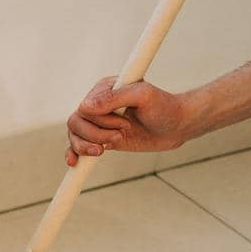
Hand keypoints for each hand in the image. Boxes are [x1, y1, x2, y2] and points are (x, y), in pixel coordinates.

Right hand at [65, 76, 189, 166]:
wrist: (176, 126)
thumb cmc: (164, 107)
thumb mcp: (143, 96)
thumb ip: (114, 97)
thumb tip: (84, 106)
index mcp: (105, 88)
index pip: (84, 107)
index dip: (100, 120)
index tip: (125, 123)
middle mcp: (98, 104)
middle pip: (76, 123)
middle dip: (96, 134)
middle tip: (122, 134)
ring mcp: (98, 122)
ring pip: (75, 136)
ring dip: (90, 145)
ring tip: (114, 143)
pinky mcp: (101, 138)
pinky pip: (77, 146)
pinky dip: (74, 154)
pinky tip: (74, 162)